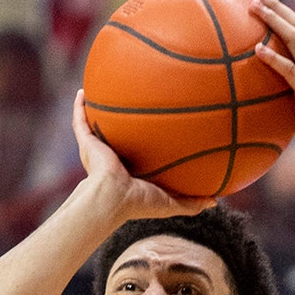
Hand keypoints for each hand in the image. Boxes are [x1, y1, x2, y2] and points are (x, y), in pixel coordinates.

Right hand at [71, 89, 215, 220]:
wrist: (112, 198)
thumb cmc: (139, 203)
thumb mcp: (171, 203)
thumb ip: (191, 202)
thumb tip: (216, 201)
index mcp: (130, 171)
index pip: (139, 155)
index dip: (145, 142)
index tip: (158, 127)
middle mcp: (113, 159)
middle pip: (118, 136)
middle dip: (123, 123)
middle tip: (134, 103)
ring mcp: (97, 151)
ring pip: (96, 126)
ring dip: (97, 111)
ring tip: (103, 91)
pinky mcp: (86, 144)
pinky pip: (80, 121)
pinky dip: (79, 107)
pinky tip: (82, 91)